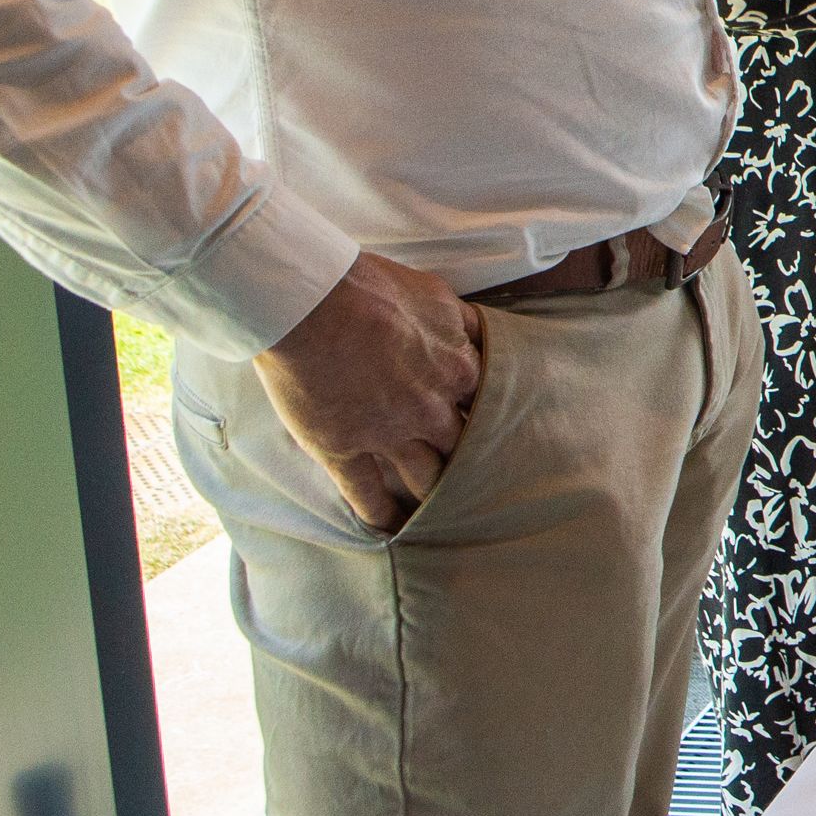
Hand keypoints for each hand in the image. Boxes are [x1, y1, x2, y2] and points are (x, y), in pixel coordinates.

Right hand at [251, 252, 486, 533]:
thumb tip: (478, 332)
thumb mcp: (435, 295)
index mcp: (459, 369)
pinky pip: (367, 495)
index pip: (490, 405)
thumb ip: (460, 323)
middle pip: (465, 448)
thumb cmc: (369, 287)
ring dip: (437, 497)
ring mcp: (388, 434)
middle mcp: (431, 409)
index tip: (503, 437)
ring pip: (425, 478)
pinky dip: (380, 515)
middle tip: (489, 487)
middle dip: (476, 467)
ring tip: (449, 516)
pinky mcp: (344, 449)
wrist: (311, 301)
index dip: (494, 421)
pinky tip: (392, 529)